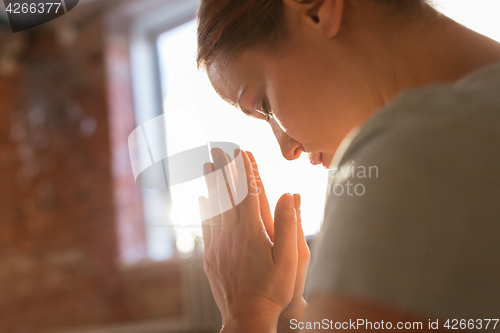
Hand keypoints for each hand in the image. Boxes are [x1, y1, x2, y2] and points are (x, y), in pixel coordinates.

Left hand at [199, 149, 299, 332]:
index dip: (245, 170)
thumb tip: (290, 194)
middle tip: (216, 148)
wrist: (247, 316)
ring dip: (210, 184)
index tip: (241, 151)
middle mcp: (232, 233)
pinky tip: (201, 199)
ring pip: (213, 207)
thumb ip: (289, 224)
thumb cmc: (274, 289)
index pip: (249, 192)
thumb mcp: (290, 258)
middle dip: (223, 169)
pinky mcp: (210, 256)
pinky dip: (203, 210)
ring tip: (206, 165)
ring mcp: (218, 244)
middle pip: (227, 194)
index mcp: (253, 231)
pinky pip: (205, 227)